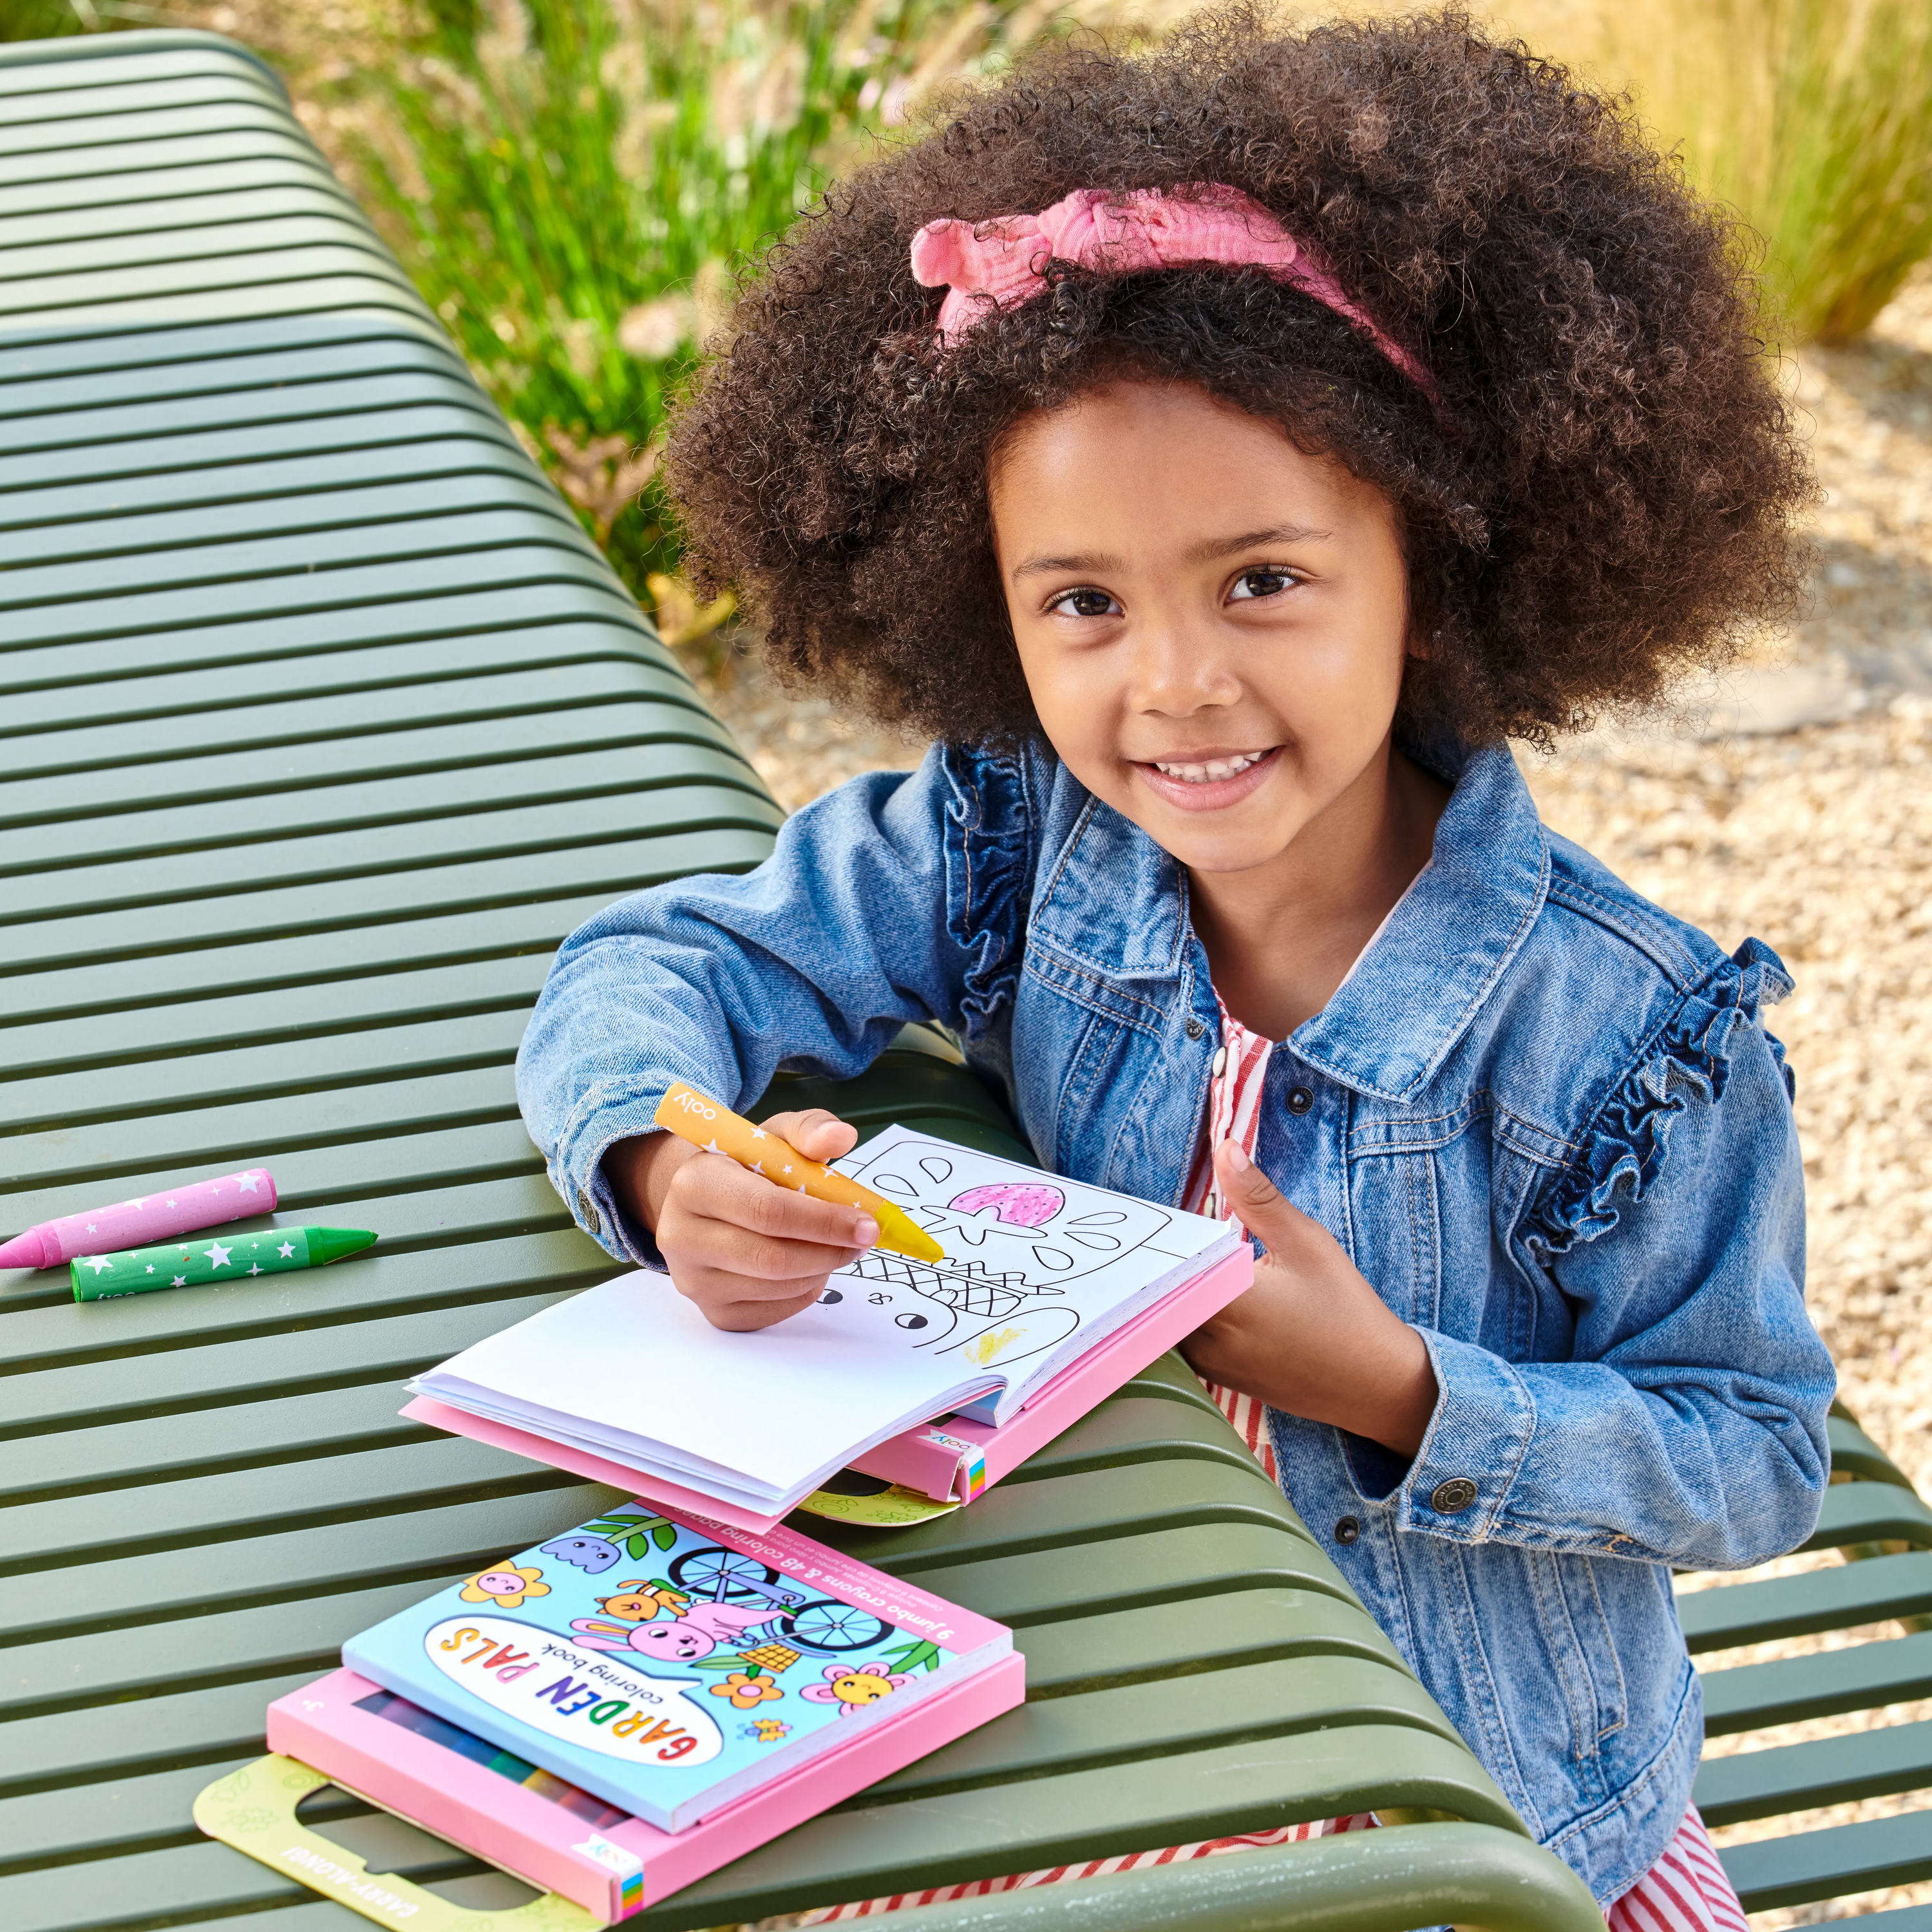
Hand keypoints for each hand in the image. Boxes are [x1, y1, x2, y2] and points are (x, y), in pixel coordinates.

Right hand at [608, 1109, 874, 1330]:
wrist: (705, 1203)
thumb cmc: (745, 1168)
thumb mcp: (774, 1137)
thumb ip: (810, 1130)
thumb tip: (841, 1137)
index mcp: (694, 1184)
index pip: (767, 1210)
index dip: (824, 1220)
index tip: (866, 1222)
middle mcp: (681, 1237)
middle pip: (771, 1258)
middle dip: (830, 1250)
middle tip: (863, 1239)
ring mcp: (693, 1281)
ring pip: (777, 1287)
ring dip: (821, 1268)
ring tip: (833, 1244)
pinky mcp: (711, 1312)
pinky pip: (774, 1311)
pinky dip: (805, 1290)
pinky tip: (807, 1264)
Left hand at [1181, 1142, 1438, 1457]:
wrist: (1375, 1385)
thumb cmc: (1345, 1311)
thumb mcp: (1306, 1242)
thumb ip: (1257, 1196)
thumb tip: (1224, 1149)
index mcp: (1224, 1300)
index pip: (1166, 1259)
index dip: (1160, 1233)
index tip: (1155, 1213)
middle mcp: (1206, 1337)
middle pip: (1159, 1286)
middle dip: (1162, 1257)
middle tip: (1160, 1229)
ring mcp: (1208, 1362)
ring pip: (1167, 1312)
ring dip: (1173, 1285)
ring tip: (1189, 1256)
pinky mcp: (1217, 1375)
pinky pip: (1182, 1335)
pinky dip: (1186, 1309)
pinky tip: (1207, 1289)